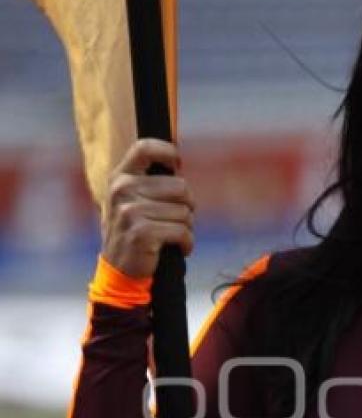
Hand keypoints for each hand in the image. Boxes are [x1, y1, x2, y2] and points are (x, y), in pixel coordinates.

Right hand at [102, 138, 195, 277]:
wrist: (118, 269)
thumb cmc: (133, 231)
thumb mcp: (130, 200)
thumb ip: (147, 181)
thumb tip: (177, 163)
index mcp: (119, 177)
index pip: (145, 148)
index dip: (168, 152)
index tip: (177, 165)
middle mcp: (122, 190)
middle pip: (180, 186)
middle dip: (187, 206)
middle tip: (178, 219)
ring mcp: (130, 211)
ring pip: (184, 212)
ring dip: (186, 227)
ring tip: (172, 236)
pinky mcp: (142, 232)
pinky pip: (183, 232)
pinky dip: (187, 243)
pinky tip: (179, 248)